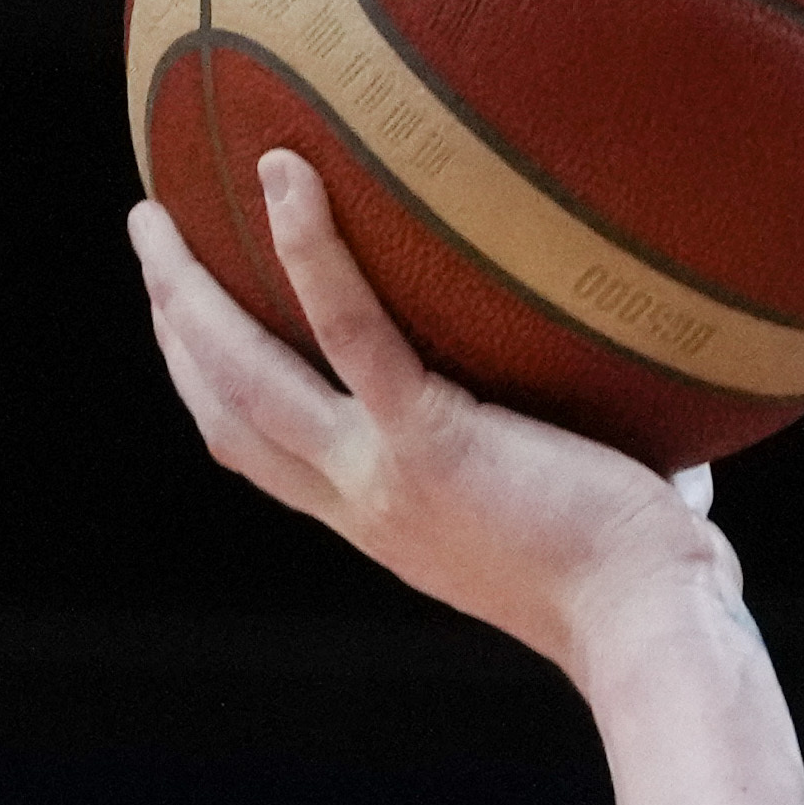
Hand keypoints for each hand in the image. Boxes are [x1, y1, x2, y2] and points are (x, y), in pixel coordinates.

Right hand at [129, 154, 736, 676]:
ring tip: (156, 212)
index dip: (213, 387)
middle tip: (151, 242)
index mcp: (384, 519)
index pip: (267, 454)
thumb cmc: (650, 578)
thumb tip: (636, 374)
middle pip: (227, 409)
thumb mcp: (583, 503)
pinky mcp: (428, 443)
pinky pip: (350, 332)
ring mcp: (382, 474)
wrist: (653, 631)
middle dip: (174, 326)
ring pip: (246, 375)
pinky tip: (288, 174)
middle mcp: (362, 502)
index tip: (193, 326)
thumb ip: (574, 441)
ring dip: (187, 292)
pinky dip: (310, 252)